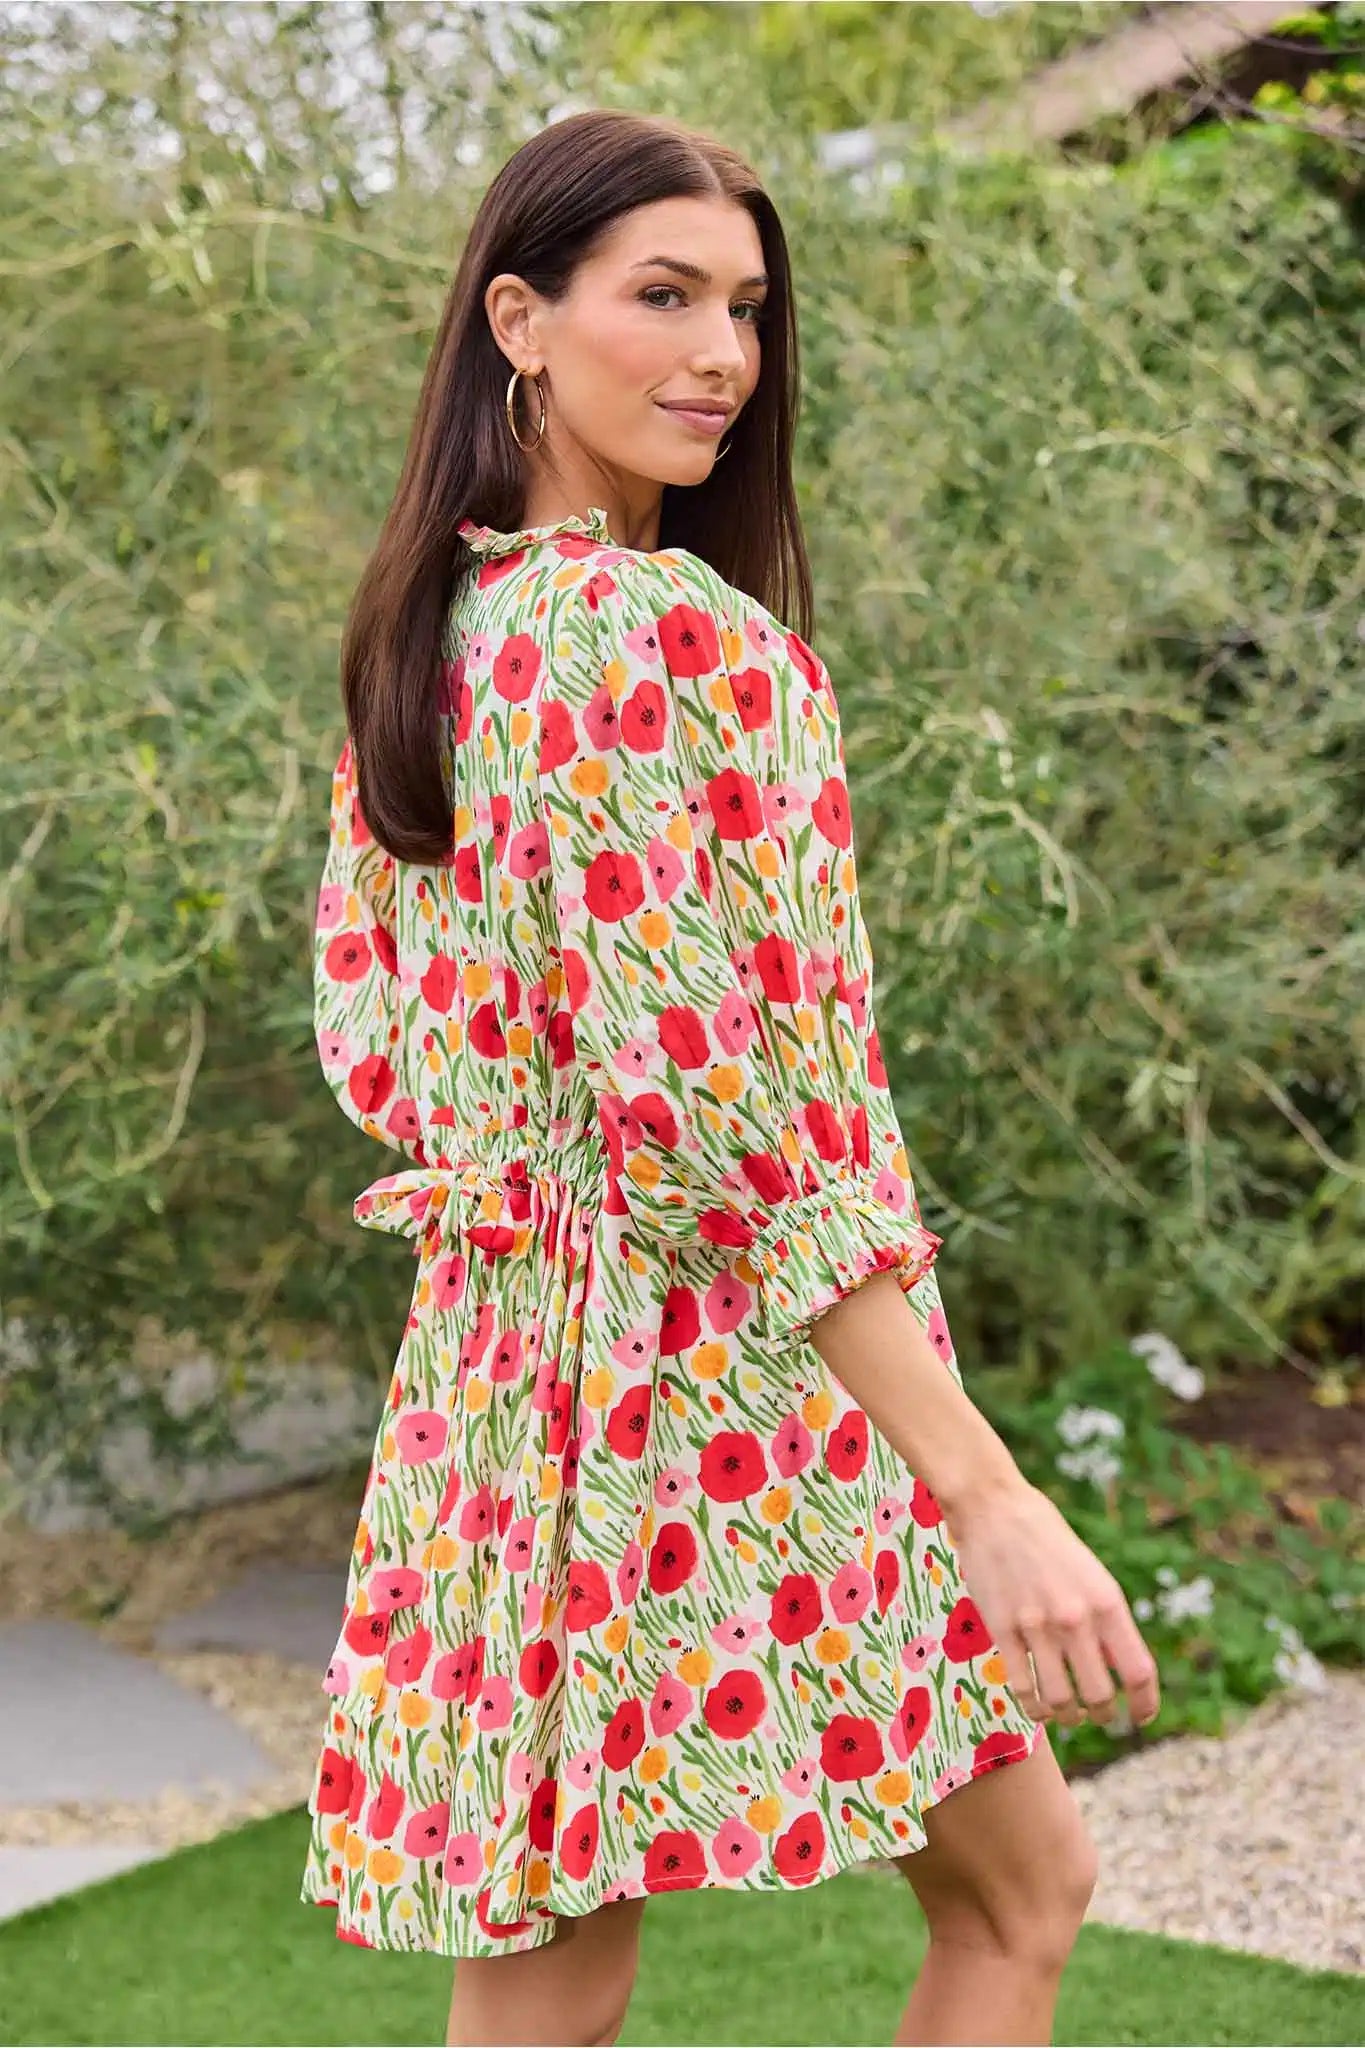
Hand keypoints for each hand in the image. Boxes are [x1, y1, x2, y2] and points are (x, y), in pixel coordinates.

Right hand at [945, 1479, 1160, 1730]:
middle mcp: (1075, 1617)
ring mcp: (1036, 1625)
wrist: (995, 1508)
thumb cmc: (1048, 1540)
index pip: (1139, 1672)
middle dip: (1102, 1715)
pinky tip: (1038, 1707)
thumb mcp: (1092, 1574)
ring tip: (1068, 1715)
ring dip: (1068, 1718)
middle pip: (1099, 1696)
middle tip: (1098, 1715)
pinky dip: (1034, 1708)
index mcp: (1106, 1601)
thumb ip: (1106, 1621)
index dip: (1145, 1704)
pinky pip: (1023, 1688)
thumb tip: (1120, 1669)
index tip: (1140, 1718)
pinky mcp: (1001, 1629)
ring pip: (1060, 1701)